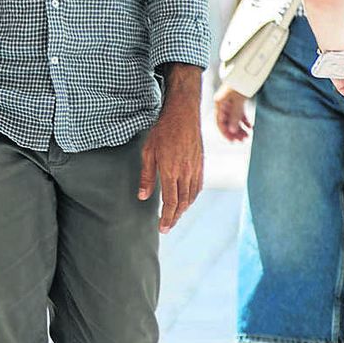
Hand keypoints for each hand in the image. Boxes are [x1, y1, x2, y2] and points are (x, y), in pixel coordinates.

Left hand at [139, 95, 203, 231]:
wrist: (182, 114)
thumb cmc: (162, 131)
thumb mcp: (148, 152)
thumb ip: (146, 176)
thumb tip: (143, 196)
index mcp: (171, 171)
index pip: (170, 202)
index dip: (167, 217)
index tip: (162, 228)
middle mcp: (186, 173)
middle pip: (182, 203)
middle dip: (175, 217)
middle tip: (167, 227)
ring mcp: (195, 168)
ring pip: (192, 196)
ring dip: (184, 209)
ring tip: (175, 216)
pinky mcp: (200, 163)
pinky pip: (198, 186)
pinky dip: (192, 197)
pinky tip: (187, 200)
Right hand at [212, 83, 251, 142]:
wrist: (247, 70)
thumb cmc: (240, 83)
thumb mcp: (238, 100)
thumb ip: (234, 115)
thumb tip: (231, 130)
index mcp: (219, 103)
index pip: (220, 122)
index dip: (225, 132)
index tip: (232, 141)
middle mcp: (223, 104)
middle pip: (227, 122)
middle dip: (234, 132)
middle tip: (243, 140)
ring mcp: (230, 102)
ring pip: (233, 119)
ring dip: (239, 128)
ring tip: (247, 136)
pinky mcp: (237, 101)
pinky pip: (239, 114)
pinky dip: (244, 121)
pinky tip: (250, 127)